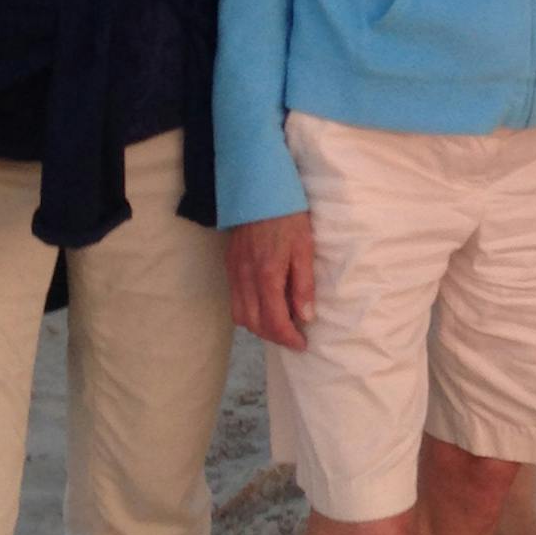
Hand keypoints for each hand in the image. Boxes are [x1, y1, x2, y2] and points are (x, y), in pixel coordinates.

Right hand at [225, 214, 317, 349]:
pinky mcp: (229, 265)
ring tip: (280, 324)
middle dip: (274, 336)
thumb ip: (303, 285)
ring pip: (240, 316)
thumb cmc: (287, 216)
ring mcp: (234, 272)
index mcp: (267, 275)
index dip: (288, 339)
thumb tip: (306, 317)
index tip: (302, 344)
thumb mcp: (304, 248)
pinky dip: (248, 312)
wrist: (258, 190)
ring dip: (259, 327)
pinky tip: (263, 306)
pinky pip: (234, 300)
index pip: (274, 321)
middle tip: (293, 337)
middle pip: (254, 324)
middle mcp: (246, 278)